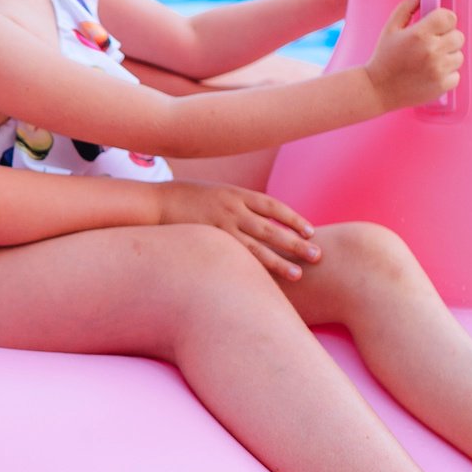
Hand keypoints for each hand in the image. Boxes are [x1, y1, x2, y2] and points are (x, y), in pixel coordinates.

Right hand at [155, 181, 319, 279]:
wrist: (154, 202)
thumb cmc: (184, 199)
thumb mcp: (214, 193)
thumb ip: (236, 203)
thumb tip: (257, 217)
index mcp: (236, 193)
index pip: (273, 206)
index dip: (294, 219)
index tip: (310, 232)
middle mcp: (232, 208)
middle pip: (272, 227)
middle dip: (296, 241)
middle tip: (318, 255)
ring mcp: (220, 225)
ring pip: (257, 245)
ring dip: (280, 260)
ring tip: (299, 274)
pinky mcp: (209, 240)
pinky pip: (236, 256)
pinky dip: (254, 267)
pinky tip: (265, 279)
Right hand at [365, 0, 463, 110]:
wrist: (377, 89)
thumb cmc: (383, 57)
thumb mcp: (390, 28)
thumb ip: (406, 8)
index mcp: (420, 34)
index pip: (449, 17)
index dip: (444, 20)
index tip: (437, 26)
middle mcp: (432, 50)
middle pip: (458, 36)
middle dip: (447, 38)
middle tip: (432, 45)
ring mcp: (438, 69)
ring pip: (459, 56)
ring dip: (448, 57)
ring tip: (430, 61)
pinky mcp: (442, 85)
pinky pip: (456, 75)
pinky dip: (446, 75)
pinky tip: (430, 74)